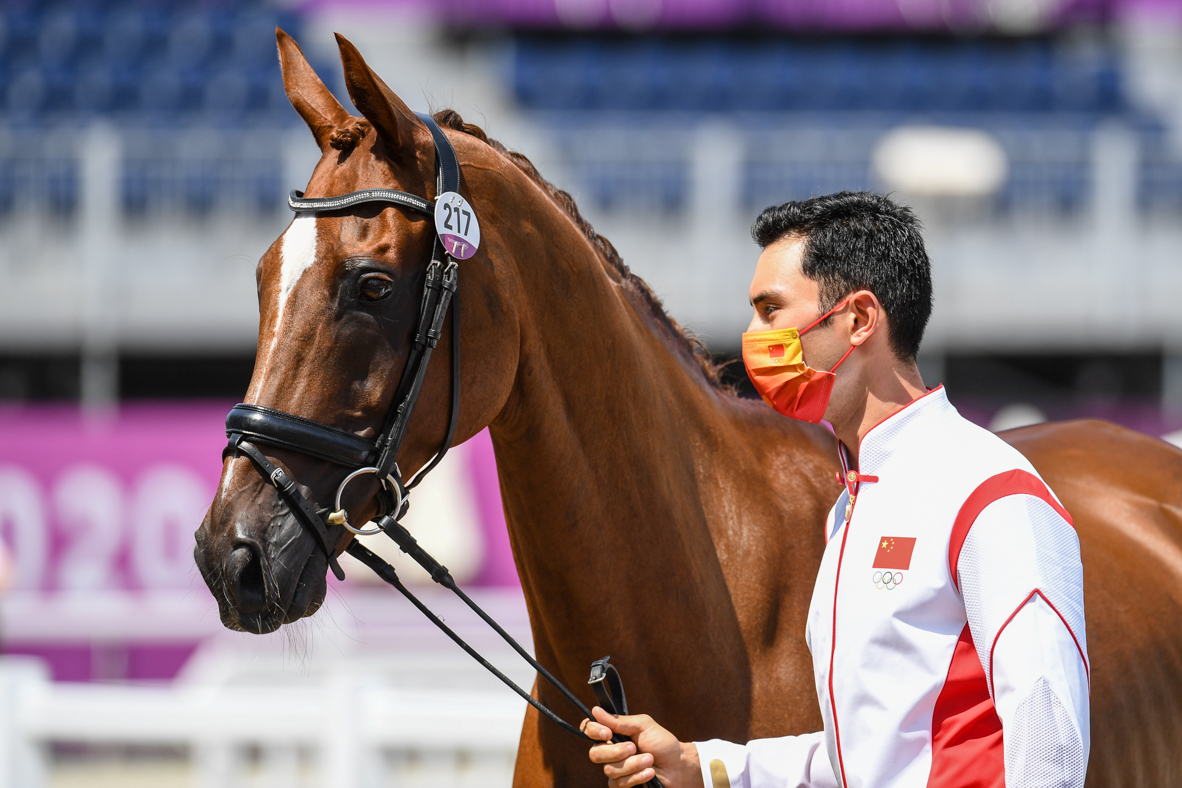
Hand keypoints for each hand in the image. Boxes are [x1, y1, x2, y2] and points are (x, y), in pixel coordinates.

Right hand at [583, 706, 701, 787]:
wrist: (678, 766)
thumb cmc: (662, 743)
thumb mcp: (643, 725)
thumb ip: (619, 721)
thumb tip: (596, 710)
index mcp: (613, 734)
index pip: (589, 730)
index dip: (594, 731)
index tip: (608, 733)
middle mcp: (610, 752)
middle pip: (595, 754)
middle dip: (616, 752)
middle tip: (634, 748)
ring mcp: (615, 770)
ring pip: (610, 770)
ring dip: (633, 764)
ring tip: (650, 760)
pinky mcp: (622, 785)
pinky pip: (619, 784)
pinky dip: (637, 777)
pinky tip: (650, 773)